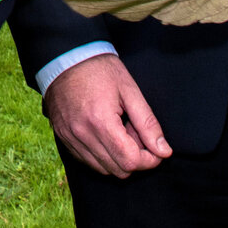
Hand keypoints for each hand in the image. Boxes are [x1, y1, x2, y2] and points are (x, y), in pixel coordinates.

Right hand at [43, 52, 170, 177]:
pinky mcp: (63, 138)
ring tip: (120, 132)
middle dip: (135, 158)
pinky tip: (106, 134)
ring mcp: (69, 138)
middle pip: (118, 170)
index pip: (130, 161)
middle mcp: (82, 135)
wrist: (65, 57)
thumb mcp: (130, 90)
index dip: (150, 160)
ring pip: (103, 169)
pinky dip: (102, 155)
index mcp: (100, 122)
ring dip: (118, 158)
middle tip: (136, 133)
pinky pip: (87, 161)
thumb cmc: (100, 70)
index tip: (156, 148)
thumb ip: (148, 124)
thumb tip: (164, 151)